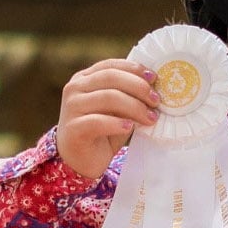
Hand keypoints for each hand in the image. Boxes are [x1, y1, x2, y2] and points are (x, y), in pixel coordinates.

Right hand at [56, 58, 159, 179]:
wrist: (80, 161)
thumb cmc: (102, 133)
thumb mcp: (116, 110)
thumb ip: (127, 96)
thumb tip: (154, 89)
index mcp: (84, 78)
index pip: (111, 66)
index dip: (134, 69)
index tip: (155, 78)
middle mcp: (74, 88)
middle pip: (111, 78)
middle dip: (138, 87)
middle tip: (156, 100)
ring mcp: (72, 107)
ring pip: (107, 97)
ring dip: (134, 106)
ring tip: (150, 118)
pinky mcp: (73, 128)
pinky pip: (98, 122)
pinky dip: (117, 123)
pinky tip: (130, 127)